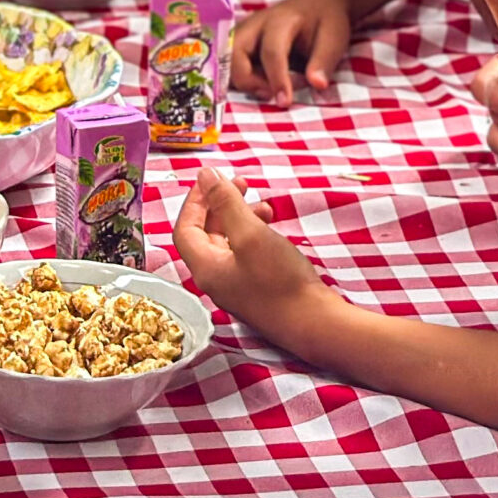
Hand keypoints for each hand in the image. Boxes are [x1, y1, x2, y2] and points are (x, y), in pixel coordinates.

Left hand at [174, 168, 330, 352]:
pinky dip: (253, 233)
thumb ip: (226, 203)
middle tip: (240, 183)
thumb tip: (205, 174)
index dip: (195, 200)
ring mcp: (235, 286)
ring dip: (239, 217)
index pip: (185, 228)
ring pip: (227, 243)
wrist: (313, 323)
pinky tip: (271, 227)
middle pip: (205, 234)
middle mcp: (215, 279)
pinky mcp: (255, 289)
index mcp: (205, 267)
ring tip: (263, 204)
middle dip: (219, 205)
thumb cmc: (279, 281)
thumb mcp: (251, 234)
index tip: (213, 178)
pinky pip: (244, 254)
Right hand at [231, 0, 353, 107]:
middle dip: (247, 80)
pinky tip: (260, 84)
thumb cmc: (327, 19)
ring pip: (227, 59)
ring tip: (267, 89)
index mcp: (281, 21)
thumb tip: (317, 85)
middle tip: (270, 94)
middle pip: (235, 53)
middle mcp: (256, 24)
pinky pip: (230, 62)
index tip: (285, 102)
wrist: (319, 0)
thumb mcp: (334, 39)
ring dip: (241, 79)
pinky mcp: (242, 40)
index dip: (276, 79)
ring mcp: (246, 31)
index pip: (272, 51)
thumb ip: (323, 62)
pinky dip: (240, 77)